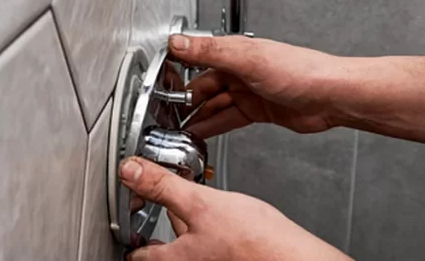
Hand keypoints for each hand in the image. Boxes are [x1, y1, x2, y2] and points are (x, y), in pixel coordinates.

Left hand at [120, 156, 350, 260]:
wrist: (295, 258)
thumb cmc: (255, 242)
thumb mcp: (201, 204)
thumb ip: (163, 188)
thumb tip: (131, 171)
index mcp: (176, 260)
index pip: (141, 256)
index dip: (133, 240)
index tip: (129, 232)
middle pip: (167, 251)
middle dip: (163, 231)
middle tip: (156, 218)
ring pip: (192, 246)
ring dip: (190, 227)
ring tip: (192, 209)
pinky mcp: (234, 259)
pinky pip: (214, 246)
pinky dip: (212, 231)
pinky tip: (225, 219)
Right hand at [169, 34, 345, 137]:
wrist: (332, 96)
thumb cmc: (302, 72)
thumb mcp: (248, 59)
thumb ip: (210, 51)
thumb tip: (178, 42)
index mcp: (235, 52)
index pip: (196, 58)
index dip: (176, 71)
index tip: (158, 83)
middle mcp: (240, 70)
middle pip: (202, 86)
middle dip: (184, 101)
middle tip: (166, 115)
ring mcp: (249, 91)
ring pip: (214, 104)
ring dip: (197, 116)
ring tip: (178, 129)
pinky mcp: (258, 110)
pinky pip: (228, 118)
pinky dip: (213, 126)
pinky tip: (201, 132)